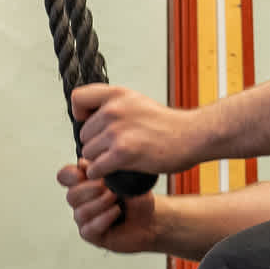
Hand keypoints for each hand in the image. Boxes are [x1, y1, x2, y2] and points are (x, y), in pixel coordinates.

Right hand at [57, 162, 159, 252]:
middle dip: (90, 189)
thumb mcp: (125, 178)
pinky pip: (89, 228)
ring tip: (116, 200)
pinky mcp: (91, 235)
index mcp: (85, 184)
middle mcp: (82, 202)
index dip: (70, 175)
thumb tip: (85, 163)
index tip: (85, 173)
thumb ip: (105, 170)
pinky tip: (116, 211)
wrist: (150, 219)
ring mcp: (85, 219)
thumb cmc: (136, 199)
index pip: (65, 177)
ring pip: (80, 212)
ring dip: (100, 204)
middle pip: (71, 195)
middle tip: (108, 187)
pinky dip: (104, 218)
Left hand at [72, 84, 207, 177]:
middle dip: (94, 144)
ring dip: (98, 161)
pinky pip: (95, 168)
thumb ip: (114, 105)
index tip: (91, 123)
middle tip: (112, 150)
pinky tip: (111, 172)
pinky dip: (100, 174)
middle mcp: (114, 110)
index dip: (80, 114)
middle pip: (83, 134)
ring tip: (116, 161)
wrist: (192, 136)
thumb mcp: (137, 102)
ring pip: (88, 153)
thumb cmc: (167, 124)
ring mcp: (118, 131)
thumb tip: (88, 117)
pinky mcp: (123, 153)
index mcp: (117, 95)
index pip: (77, 99)